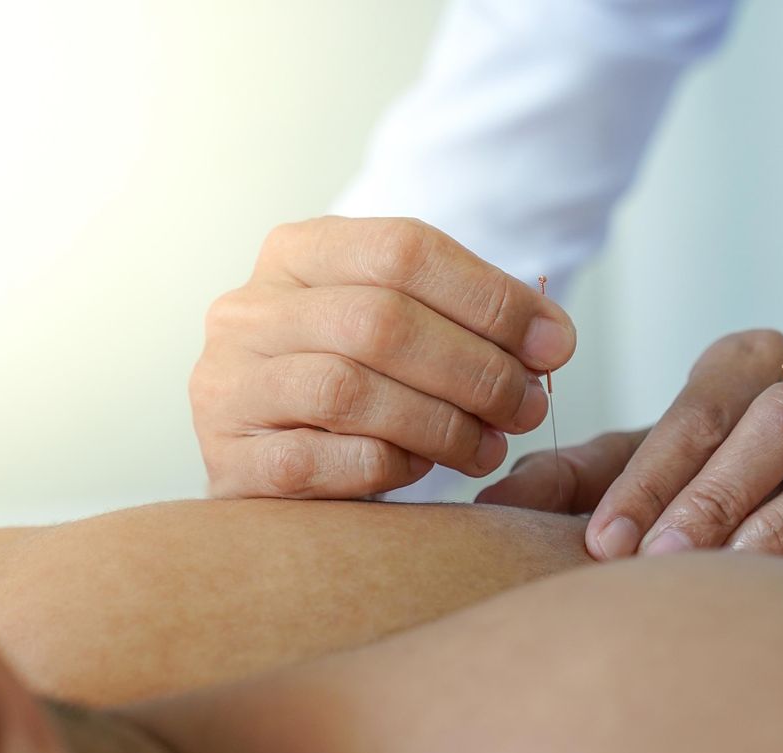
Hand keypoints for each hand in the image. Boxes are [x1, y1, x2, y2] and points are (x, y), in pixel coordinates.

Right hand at [189, 217, 575, 498]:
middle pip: (380, 320)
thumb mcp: (400, 332)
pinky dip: (386, 466)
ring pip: (348, 389)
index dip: (490, 298)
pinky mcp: (226, 460)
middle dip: (474, 368)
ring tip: (487, 447)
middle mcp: (247, 311)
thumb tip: (553, 339)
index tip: (555, 345)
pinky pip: (319, 461)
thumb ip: (469, 322)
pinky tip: (419, 472)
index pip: (403, 250)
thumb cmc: (350, 394)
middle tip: (528, 407)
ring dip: (440, 423)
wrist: (266, 468)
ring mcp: (227, 385)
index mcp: (296, 253)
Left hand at [479, 330, 782, 563]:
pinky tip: (770, 604)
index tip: (603, 543)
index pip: (699, 410)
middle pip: (777, 427)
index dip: (649, 477)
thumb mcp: (631, 467)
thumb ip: (565, 480)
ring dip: (778, 528)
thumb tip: (486, 508)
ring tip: (717, 577)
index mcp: (751, 361)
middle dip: (713, 496)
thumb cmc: (692, 480)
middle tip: (656, 561)